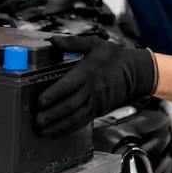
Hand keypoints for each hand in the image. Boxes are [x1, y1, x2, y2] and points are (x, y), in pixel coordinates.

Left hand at [36, 35, 158, 136]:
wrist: (134, 72)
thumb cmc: (112, 56)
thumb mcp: (95, 43)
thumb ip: (73, 42)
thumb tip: (52, 39)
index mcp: (88, 72)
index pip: (69, 85)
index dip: (54, 94)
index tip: (40, 101)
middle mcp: (91, 90)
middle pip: (71, 105)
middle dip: (53, 114)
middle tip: (37, 120)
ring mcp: (95, 102)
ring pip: (75, 117)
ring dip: (58, 125)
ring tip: (42, 131)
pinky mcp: (98, 110)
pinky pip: (82, 122)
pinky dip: (69, 129)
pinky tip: (56, 133)